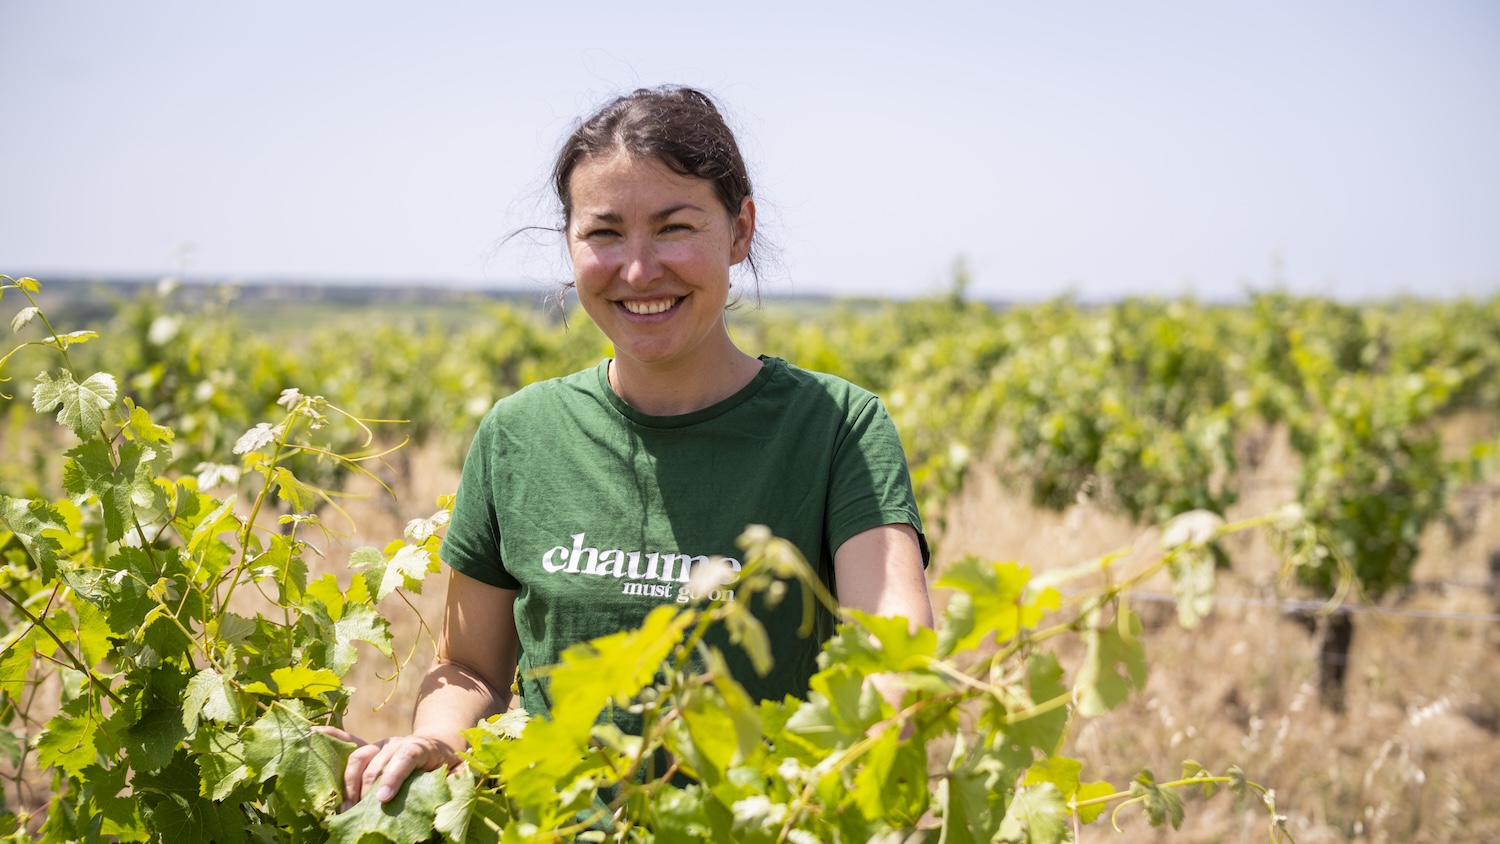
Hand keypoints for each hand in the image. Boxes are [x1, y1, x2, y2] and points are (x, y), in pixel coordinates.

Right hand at [312, 726, 459, 809]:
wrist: (441, 745)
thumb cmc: (451, 762)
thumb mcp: (462, 771)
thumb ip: (459, 779)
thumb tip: (452, 788)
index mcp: (422, 746)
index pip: (405, 757)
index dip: (393, 776)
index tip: (381, 799)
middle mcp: (398, 742)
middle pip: (377, 763)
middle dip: (366, 790)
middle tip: (358, 815)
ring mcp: (381, 745)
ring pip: (359, 757)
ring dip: (349, 783)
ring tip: (345, 808)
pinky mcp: (370, 749)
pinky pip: (348, 744)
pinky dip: (330, 737)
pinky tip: (313, 734)